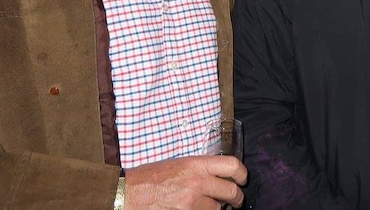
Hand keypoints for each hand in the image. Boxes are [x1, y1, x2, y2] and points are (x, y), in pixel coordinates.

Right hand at [124, 155, 246, 209]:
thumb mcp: (178, 164)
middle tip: (235, 201)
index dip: (242, 173)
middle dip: (236, 198)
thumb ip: (199, 169)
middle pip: (231, 191)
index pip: (231, 166)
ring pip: (217, 209)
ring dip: (215, 209)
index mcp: (196, 164)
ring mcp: (191, 203)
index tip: (243, 178)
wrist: (127, 194)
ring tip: (207, 206)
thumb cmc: (149, 177)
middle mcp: (197, 182)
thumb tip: (217, 176)